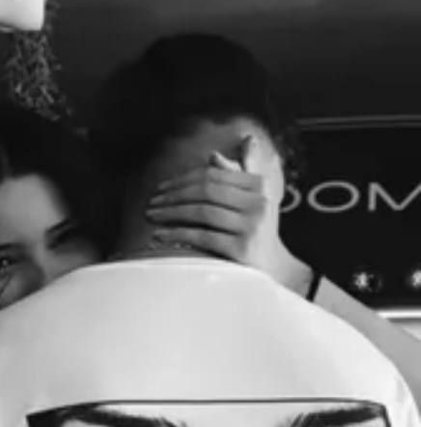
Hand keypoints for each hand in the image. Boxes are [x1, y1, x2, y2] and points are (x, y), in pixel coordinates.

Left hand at [145, 136, 314, 293]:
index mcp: (259, 186)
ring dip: (171, 213)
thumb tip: (213, 155)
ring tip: (152, 216)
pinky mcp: (242, 250)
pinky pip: (203, 236)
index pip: (213, 175)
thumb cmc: (255, 233)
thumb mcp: (249, 202)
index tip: (161, 188)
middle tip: (152, 203)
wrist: (273, 271)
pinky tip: (161, 235)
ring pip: (202, 212)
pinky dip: (178, 234)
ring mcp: (252, 226)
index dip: (183, 179)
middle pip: (206, 191)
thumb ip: (234, 177)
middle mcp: (259, 203)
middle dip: (174, 195)